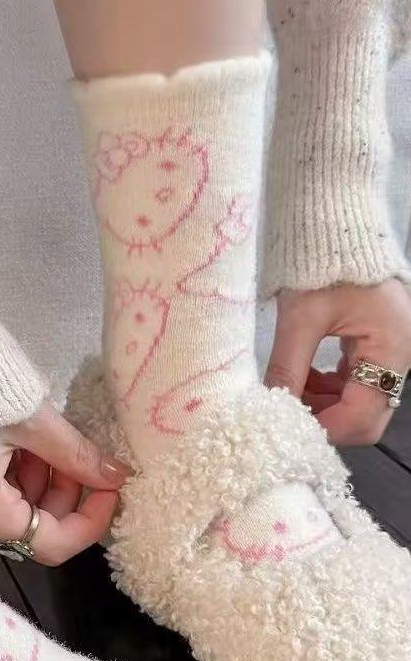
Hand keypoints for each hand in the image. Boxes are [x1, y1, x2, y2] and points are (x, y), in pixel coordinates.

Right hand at [0, 402, 131, 565]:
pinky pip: (2, 488)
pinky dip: (27, 469)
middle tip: (84, 457)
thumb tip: (118, 476)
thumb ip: (78, 456)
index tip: (112, 490)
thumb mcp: (35, 422)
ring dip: (49, 479)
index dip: (89, 522)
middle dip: (69, 495)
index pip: (49, 543)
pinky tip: (32, 438)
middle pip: (34, 526)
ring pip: (21, 506)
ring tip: (53, 439)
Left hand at [265, 279, 410, 445]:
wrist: (332, 225)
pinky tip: (300, 376)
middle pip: (365, 417)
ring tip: (288, 389)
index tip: (286, 428)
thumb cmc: (322, 263)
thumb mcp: (300, 318)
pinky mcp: (375, 345)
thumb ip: (287, 367)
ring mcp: (389, 351)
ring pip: (358, 402)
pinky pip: (353, 382)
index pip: (362, 416)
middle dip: (324, 420)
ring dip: (321, 405)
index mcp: (392, 350)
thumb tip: (269, 406)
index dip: (324, 429)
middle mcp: (400, 357)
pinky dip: (326, 388)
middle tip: (285, 412)